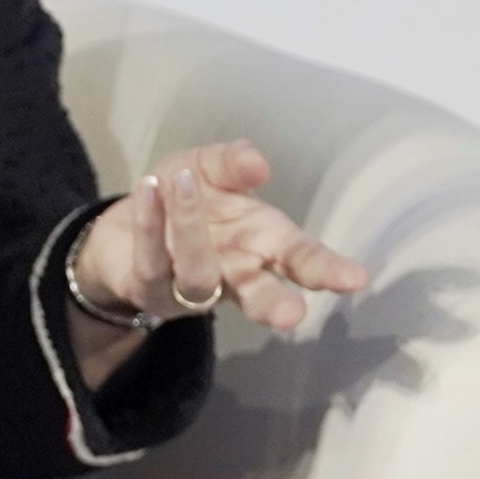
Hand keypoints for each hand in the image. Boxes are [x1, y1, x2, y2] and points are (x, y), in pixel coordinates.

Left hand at [69, 144, 363, 348]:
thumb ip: (232, 163)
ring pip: (199, 272)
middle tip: (292, 315)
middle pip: (261, 294)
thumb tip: (259, 163)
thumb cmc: (182, 203)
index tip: (357, 278)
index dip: (328, 269)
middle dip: (276, 303)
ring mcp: (190, 289)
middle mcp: (233, 273)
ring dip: (192, 227)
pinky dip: (150, 223)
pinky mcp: (150, 288)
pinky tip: (150, 190)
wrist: (122, 235)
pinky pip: (152, 258)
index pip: (301, 259)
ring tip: (184, 182)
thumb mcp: (208, 170)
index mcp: (262, 245)